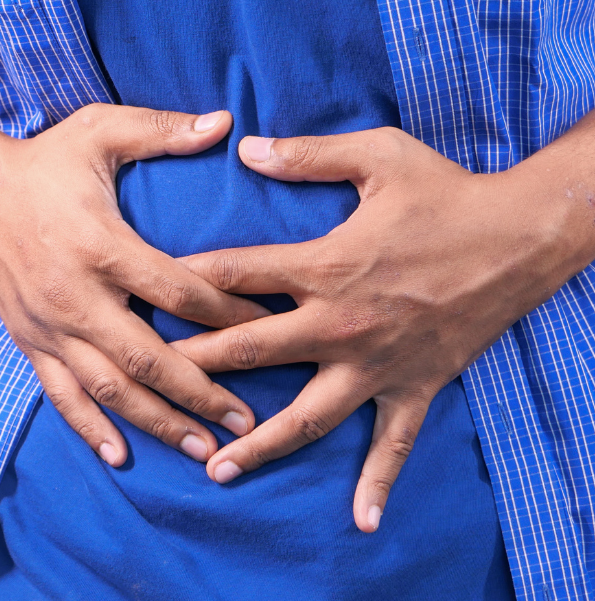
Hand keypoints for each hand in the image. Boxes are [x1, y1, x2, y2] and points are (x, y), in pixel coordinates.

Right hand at [0, 103, 267, 465]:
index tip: (273, 329)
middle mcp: (76, 295)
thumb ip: (161, 129)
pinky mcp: (28, 339)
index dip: (232, 314)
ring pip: (108, 389)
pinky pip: (60, 394)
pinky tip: (120, 454)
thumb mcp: (100, 130)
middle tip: (248, 422)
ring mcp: (48, 325)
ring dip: (158, 423)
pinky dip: (90, 428)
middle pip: (148, 359)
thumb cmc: (42, 159)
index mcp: (102, 245)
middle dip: (202, 393)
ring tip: (204, 449)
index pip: (180, 292)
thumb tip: (226, 123)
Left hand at [172, 127, 590, 530]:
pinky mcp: (415, 385)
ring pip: (307, 415)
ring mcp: (378, 362)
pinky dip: (379, 482)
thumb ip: (307, 155)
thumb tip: (245, 147)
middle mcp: (342, 322)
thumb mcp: (377, 155)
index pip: (237, 275)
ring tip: (214, 469)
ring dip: (259, 443)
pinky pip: (394, 442)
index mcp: (326, 263)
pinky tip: (361, 519)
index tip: (142, 294)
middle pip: (252, 350)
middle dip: (196, 367)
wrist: (523, 235)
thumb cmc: (447, 190)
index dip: (185, 281)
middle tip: (150, 384)